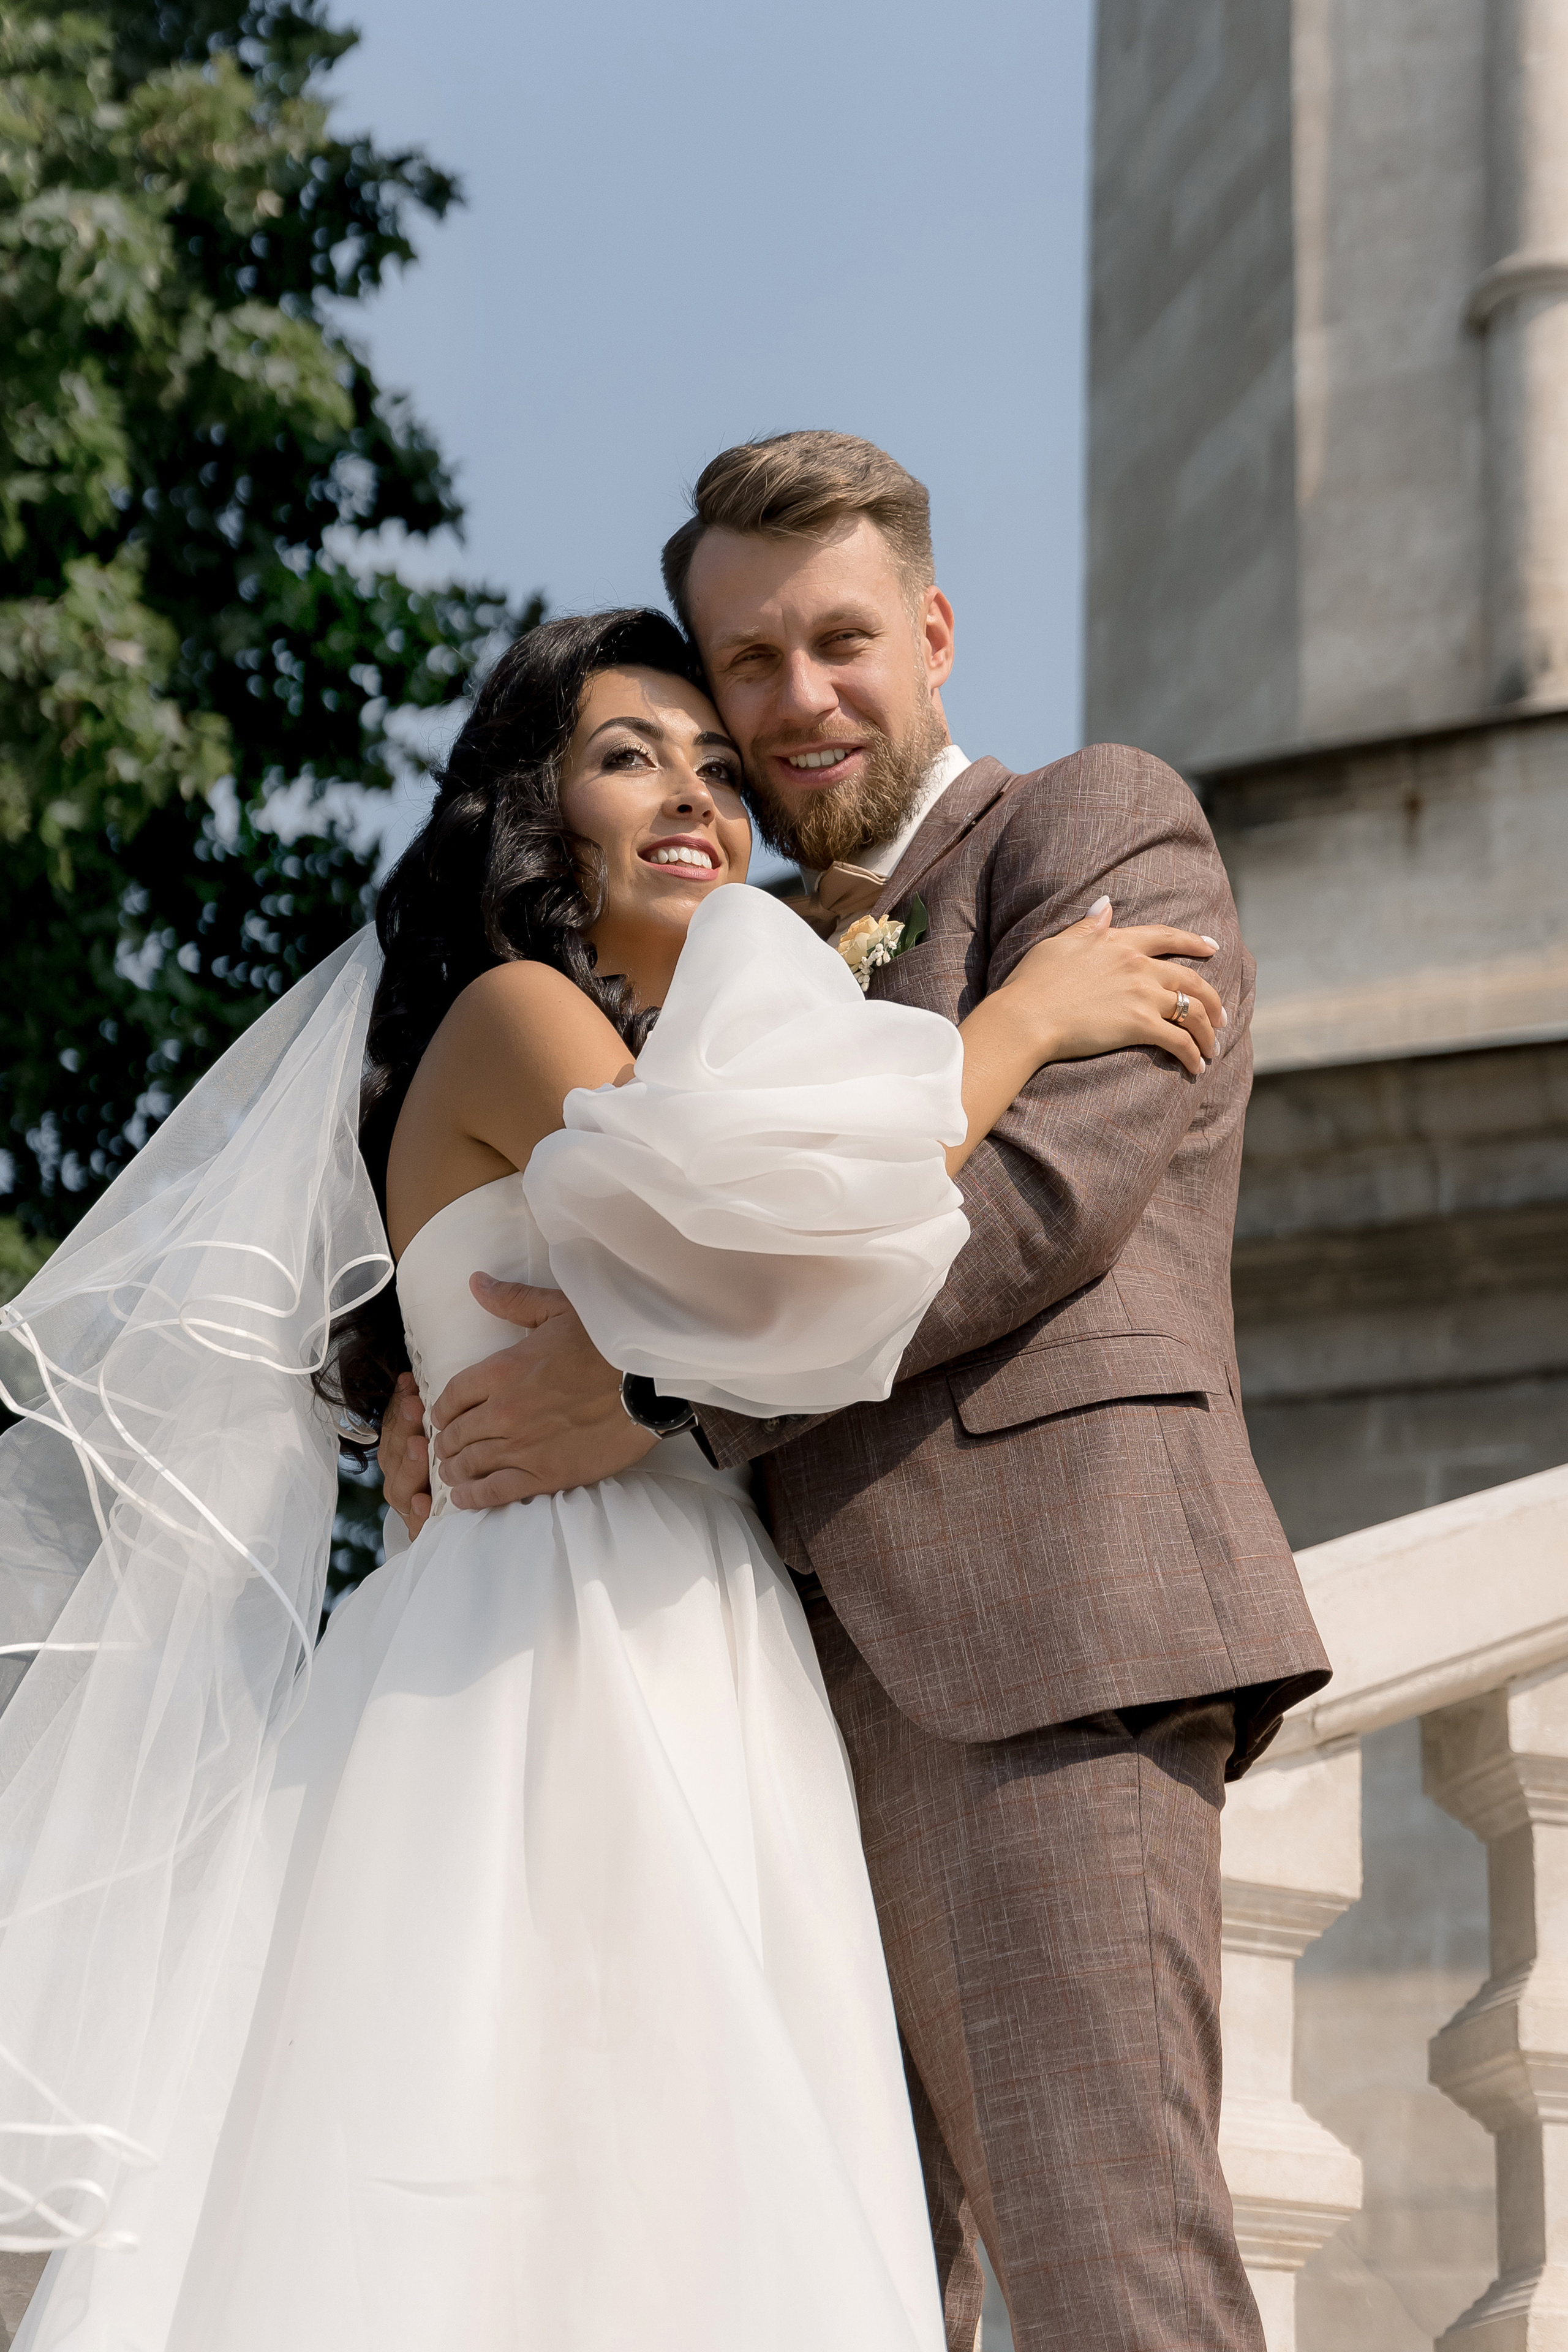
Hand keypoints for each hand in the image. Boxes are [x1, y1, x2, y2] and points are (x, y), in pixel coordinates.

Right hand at [378, 1370, 432, 1537]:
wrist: (448, 1512)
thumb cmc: (456, 1456)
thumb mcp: (443, 1433)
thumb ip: (421, 1409)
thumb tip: (412, 1376)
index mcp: (402, 1451)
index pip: (393, 1426)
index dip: (398, 1404)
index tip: (409, 1383)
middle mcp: (400, 1475)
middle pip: (395, 1453)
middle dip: (403, 1428)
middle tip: (414, 1407)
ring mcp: (408, 1501)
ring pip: (400, 1485)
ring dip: (409, 1464)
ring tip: (419, 1446)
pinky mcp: (420, 1526)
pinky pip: (414, 1523)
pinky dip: (417, 1513)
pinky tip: (423, 1501)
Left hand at [429, 1274, 657, 1506]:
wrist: (648, 1384)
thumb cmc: (607, 1343)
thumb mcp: (558, 1310)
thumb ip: (512, 1300)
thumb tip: (476, 1282)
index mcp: (501, 1370)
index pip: (452, 1396)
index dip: (442, 1410)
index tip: (443, 1417)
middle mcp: (504, 1411)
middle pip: (456, 1434)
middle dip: (447, 1442)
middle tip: (447, 1447)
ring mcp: (523, 1446)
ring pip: (470, 1464)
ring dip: (454, 1469)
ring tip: (452, 1471)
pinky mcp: (545, 1474)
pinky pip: (496, 1492)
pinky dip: (474, 1497)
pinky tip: (464, 1498)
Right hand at [1001, 901, 1224, 1076]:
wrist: (1026, 1017)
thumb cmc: (1033, 983)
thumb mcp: (1059, 943)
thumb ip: (1087, 925)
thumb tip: (1106, 904)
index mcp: (1118, 942)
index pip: (1166, 937)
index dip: (1193, 942)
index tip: (1213, 948)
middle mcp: (1137, 965)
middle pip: (1190, 978)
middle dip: (1212, 998)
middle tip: (1222, 1014)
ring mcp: (1142, 995)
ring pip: (1192, 1011)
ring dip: (1208, 1031)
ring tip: (1213, 1047)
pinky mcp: (1140, 1025)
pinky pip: (1181, 1041)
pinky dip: (1194, 1055)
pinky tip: (1197, 1067)